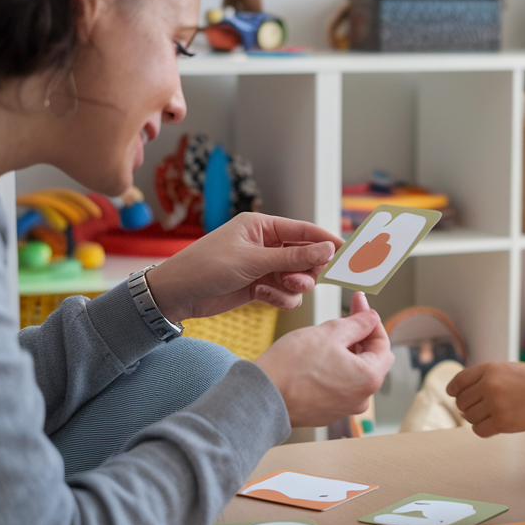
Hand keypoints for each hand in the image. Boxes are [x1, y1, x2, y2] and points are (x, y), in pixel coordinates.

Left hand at [146, 213, 342, 320]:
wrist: (176, 295)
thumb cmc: (207, 267)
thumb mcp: (253, 260)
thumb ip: (293, 256)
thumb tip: (328, 249)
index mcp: (262, 227)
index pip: (303, 230)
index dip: (326, 241)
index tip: (348, 252)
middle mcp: (265, 245)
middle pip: (305, 256)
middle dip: (308, 269)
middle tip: (303, 279)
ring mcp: (262, 267)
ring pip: (297, 277)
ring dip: (295, 285)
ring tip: (282, 288)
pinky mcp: (258, 287)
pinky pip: (284, 293)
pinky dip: (281, 297)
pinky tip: (264, 296)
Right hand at [255, 291, 394, 427]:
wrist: (261, 398)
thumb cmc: (292, 366)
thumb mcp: (329, 333)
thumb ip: (357, 324)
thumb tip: (371, 318)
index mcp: (369, 378)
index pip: (382, 343)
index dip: (371, 320)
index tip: (359, 303)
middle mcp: (362, 398)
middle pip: (370, 359)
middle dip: (359, 335)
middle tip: (345, 315)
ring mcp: (344, 408)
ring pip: (353, 372)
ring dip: (346, 352)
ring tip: (325, 337)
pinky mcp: (326, 412)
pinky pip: (338, 385)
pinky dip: (334, 369)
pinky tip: (316, 357)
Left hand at [447, 362, 524, 437]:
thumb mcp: (508, 369)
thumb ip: (485, 376)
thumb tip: (458, 395)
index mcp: (490, 369)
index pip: (459, 381)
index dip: (453, 389)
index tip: (453, 394)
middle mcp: (490, 385)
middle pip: (461, 401)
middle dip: (467, 406)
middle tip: (481, 407)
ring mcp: (495, 405)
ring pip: (468, 417)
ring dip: (476, 418)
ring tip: (492, 413)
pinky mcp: (502, 423)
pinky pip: (478, 430)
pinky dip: (482, 429)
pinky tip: (493, 424)